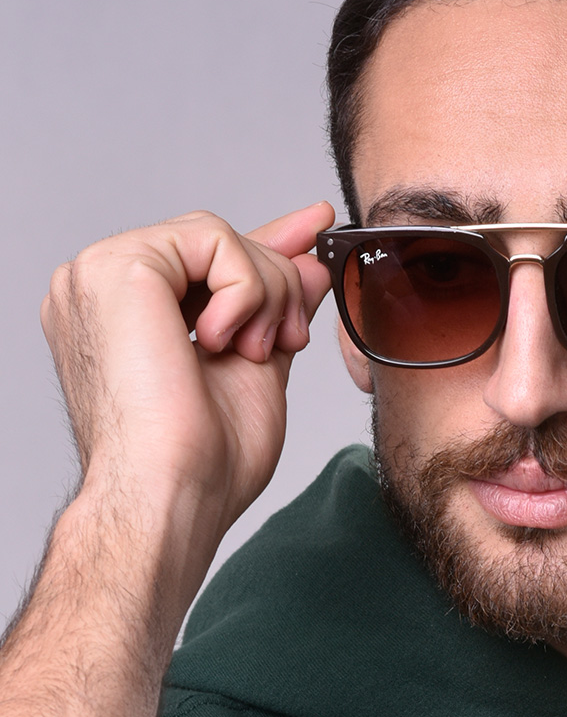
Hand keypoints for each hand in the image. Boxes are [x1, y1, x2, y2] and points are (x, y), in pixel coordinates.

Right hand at [40, 202, 334, 558]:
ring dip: (264, 295)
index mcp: (125, 314)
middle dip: (277, 287)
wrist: (173, 492)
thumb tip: (309, 262)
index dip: (266, 241)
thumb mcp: (256, 365)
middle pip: (218, 243)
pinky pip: (214, 239)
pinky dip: (244, 291)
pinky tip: (222, 340)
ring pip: (220, 237)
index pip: (202, 259)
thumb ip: (274, 309)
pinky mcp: (116, 266)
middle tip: (286, 340)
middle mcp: (101, 288)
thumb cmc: (205, 458)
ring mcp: (99, 273)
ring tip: (251, 350)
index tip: (318, 224)